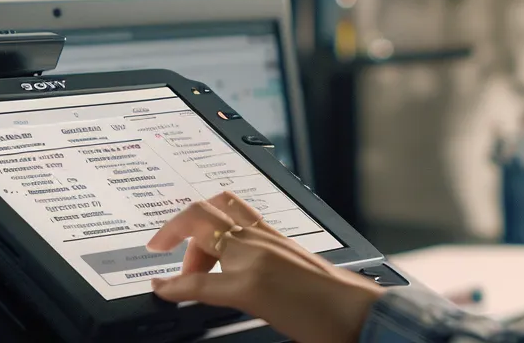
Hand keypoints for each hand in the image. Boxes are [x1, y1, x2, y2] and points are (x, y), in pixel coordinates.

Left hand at [145, 192, 385, 342]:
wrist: (360, 314)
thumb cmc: (341, 302)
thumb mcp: (304, 274)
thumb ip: (280, 268)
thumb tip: (266, 282)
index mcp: (277, 237)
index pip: (233, 209)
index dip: (204, 216)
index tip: (188, 236)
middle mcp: (264, 240)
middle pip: (209, 209)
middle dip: (181, 228)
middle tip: (172, 254)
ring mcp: (256, 258)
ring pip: (201, 228)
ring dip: (181, 246)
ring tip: (176, 273)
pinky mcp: (251, 287)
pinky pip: (199, 282)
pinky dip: (174, 286)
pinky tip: (163, 291)